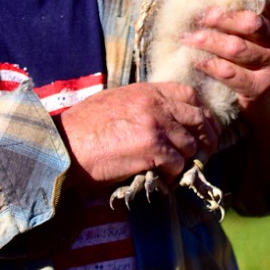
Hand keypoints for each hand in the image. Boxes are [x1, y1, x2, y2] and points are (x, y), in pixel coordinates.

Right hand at [53, 82, 220, 189]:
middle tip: (202, 155)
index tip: (204, 129)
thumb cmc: (83, 127)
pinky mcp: (152, 149)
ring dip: (185, 161)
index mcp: (147, 91)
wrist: (64, 145)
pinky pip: (178, 165)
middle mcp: (156, 104)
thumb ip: (142, 104)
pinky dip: (172, 176)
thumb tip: (164, 118)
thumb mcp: (115, 102)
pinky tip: (160, 178)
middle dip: (205, 140)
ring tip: (172, 170)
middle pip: (199, 120)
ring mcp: (156, 125)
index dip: (202, 114)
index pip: (190, 95)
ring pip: (190, 146)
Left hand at [182, 0, 269, 139]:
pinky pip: (229, 74)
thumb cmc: (269, 59)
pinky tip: (196, 59)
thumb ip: (257, 10)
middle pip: (251, 23)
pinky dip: (209, 65)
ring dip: (207, 41)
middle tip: (198, 14)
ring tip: (187, 36)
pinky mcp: (259, 89)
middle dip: (222, 17)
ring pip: (236, 49)